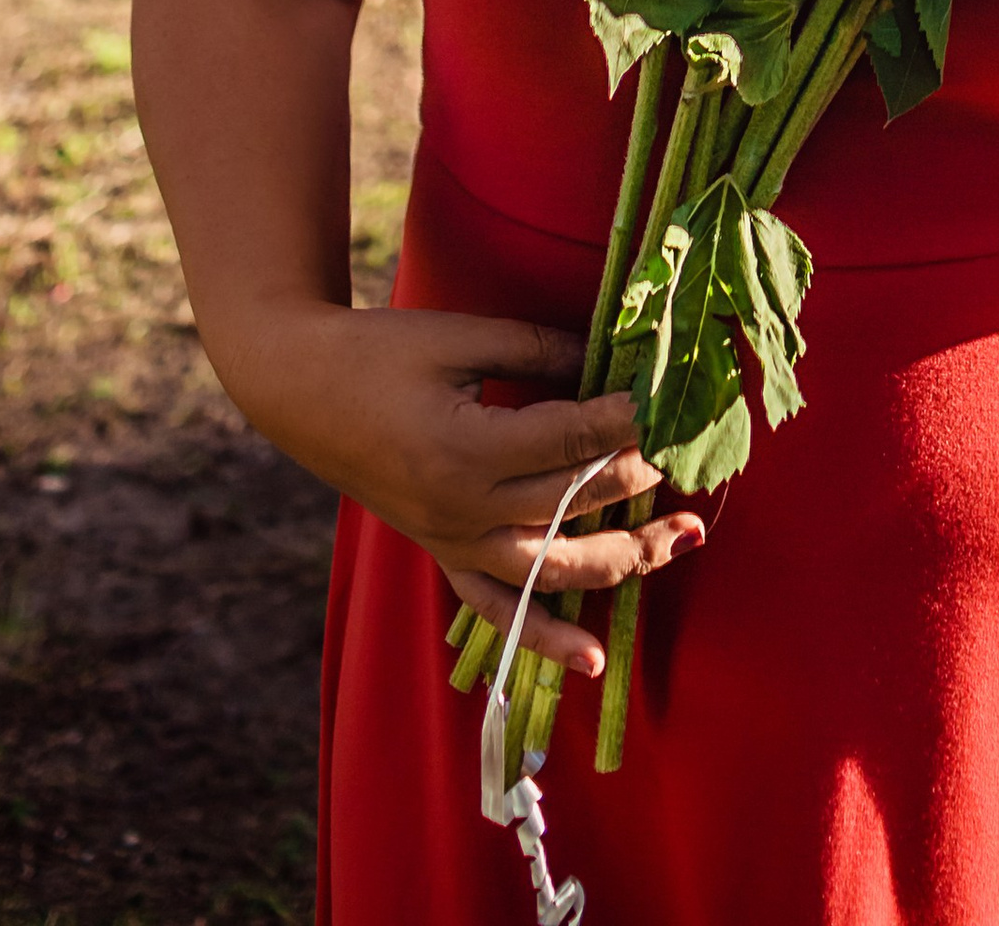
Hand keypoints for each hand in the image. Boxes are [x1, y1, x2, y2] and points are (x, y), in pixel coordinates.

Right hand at [205, 297, 704, 668]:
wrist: (302, 391)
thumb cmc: (380, 351)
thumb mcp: (461, 336)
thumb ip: (539, 349)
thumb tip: (610, 359)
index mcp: (467, 447)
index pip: (573, 440)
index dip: (630, 420)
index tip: (677, 402)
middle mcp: (463, 508)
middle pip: (574, 504)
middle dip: (640, 478)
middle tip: (696, 452)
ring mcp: (452, 541)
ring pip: (552, 569)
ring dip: (622, 561)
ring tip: (681, 541)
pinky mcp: (443, 555)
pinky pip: (498, 611)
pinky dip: (545, 640)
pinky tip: (594, 662)